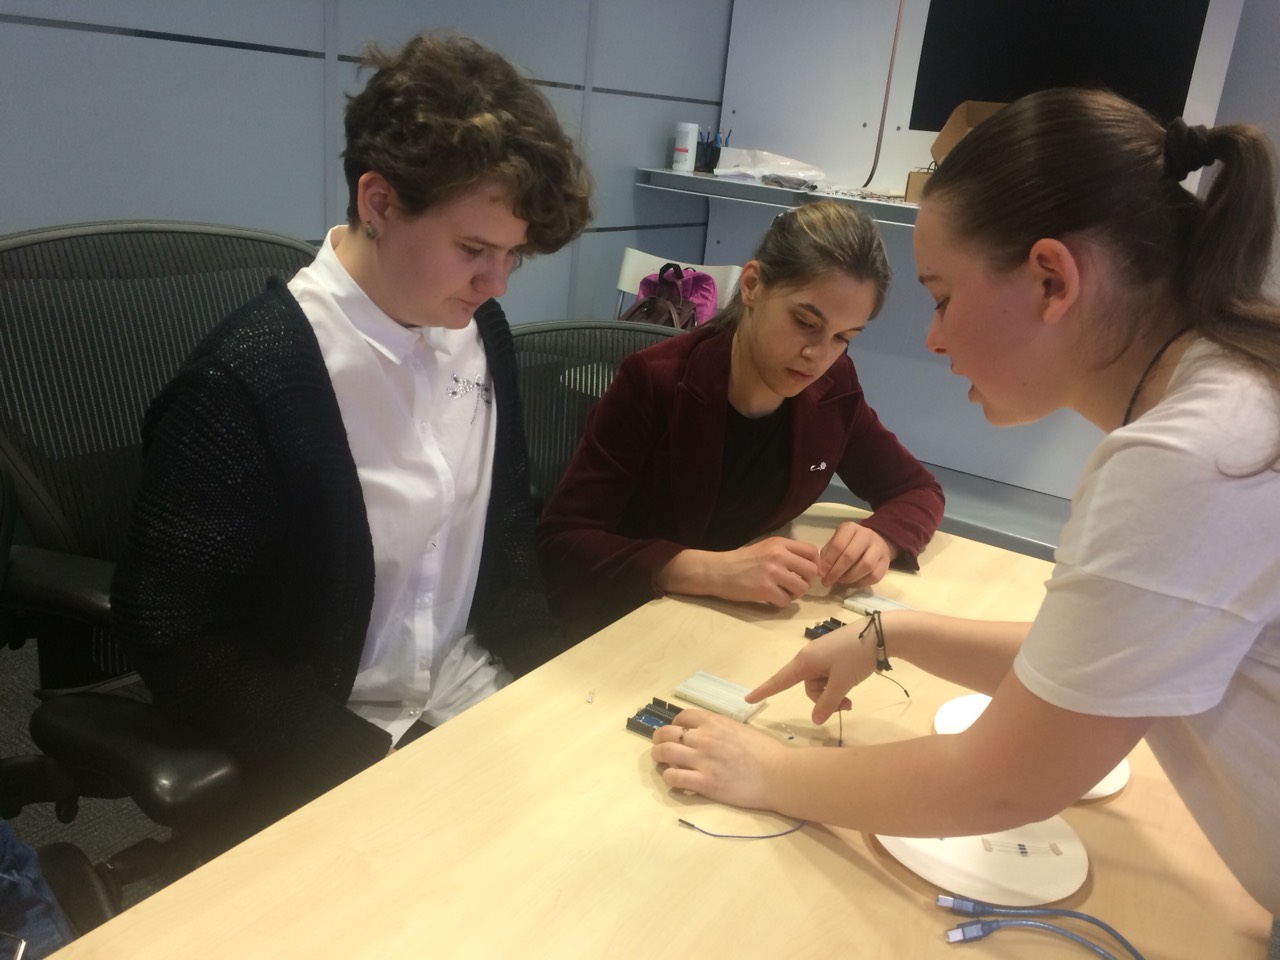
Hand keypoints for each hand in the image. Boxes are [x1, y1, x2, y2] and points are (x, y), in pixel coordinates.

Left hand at [650, 709, 785, 808]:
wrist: (778, 774)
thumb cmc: (766, 752)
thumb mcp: (740, 729)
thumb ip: (720, 729)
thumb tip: (706, 734)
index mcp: (714, 722)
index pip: (682, 716)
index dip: (675, 724)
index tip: (677, 733)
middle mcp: (704, 737)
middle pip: (666, 733)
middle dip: (659, 740)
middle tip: (662, 749)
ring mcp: (702, 760)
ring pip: (663, 753)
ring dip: (659, 758)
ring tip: (663, 765)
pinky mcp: (705, 782)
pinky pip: (673, 778)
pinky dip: (669, 778)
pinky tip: (675, 781)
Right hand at [687, 537, 820, 605]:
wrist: (717, 571)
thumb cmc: (740, 561)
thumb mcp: (764, 548)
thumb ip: (785, 553)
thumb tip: (808, 567)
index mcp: (779, 543)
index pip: (812, 552)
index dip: (814, 565)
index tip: (806, 573)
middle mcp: (779, 555)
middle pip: (811, 570)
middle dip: (806, 581)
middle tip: (794, 584)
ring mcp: (773, 573)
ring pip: (802, 588)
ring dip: (795, 594)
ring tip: (782, 592)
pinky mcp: (765, 590)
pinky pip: (786, 601)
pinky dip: (781, 603)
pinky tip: (771, 599)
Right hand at [746, 624, 876, 722]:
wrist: (881, 634)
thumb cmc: (856, 656)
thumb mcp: (842, 683)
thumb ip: (828, 703)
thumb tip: (816, 720)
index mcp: (805, 661)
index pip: (779, 680)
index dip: (764, 691)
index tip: (748, 699)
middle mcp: (810, 658)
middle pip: (807, 687)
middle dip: (824, 699)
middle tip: (846, 705)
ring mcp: (823, 656)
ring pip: (820, 684)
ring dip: (834, 694)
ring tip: (852, 696)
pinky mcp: (834, 655)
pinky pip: (829, 676)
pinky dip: (838, 685)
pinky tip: (852, 684)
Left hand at [818, 522, 894, 587]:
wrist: (874, 541)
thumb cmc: (849, 543)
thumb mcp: (836, 542)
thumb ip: (827, 554)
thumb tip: (822, 571)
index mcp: (850, 528)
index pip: (838, 545)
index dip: (828, 562)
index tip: (821, 573)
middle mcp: (866, 535)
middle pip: (850, 556)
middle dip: (836, 572)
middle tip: (828, 581)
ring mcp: (879, 547)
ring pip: (866, 566)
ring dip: (850, 578)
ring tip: (841, 581)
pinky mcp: (886, 561)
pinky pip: (875, 575)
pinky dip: (861, 582)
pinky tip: (853, 583)